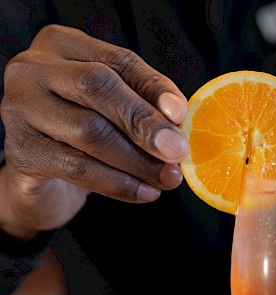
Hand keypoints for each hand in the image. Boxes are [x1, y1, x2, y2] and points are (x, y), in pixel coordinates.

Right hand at [0, 24, 187, 237]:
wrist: (39, 179)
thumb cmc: (83, 136)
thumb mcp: (112, 113)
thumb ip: (142, 107)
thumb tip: (178, 119)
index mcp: (62, 47)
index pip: (118, 61)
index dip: (155, 88)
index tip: (182, 115)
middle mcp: (33, 70)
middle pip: (98, 87)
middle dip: (145, 123)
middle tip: (179, 152)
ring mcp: (20, 109)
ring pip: (90, 131)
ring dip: (138, 161)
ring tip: (168, 179)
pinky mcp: (21, 152)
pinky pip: (79, 168)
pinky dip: (120, 184)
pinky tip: (146, 193)